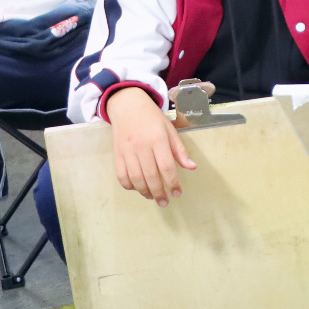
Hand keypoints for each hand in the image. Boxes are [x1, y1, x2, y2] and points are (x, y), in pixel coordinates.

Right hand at [105, 87, 196, 204]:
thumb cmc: (152, 117)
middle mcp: (141, 146)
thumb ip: (179, 150)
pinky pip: (121, 175)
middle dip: (159, 192)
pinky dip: (129, 186)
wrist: (127, 106)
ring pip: (135, 178)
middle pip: (151, 176)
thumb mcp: (170, 129)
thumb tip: (192, 167)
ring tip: (153, 197)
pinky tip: (138, 188)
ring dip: (145, 192)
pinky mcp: (117, 154)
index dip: (173, 182)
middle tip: (165, 202)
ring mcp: (127, 151)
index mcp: (158, 139)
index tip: (178, 193)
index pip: (167, 166)